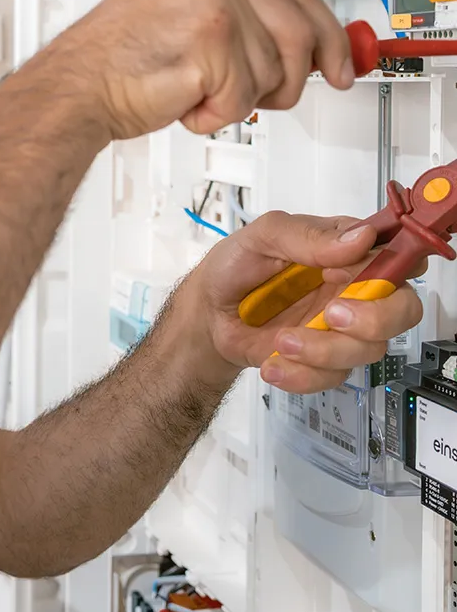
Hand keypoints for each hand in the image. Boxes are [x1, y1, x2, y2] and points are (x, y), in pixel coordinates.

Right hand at [75, 0, 353, 139]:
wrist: (74, 88)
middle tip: (273, 98)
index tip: (339, 60)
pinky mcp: (211, 45)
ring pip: (274, 69)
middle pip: (298, 31)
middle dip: (291, 78)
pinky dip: (216, 114)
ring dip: (241, 99)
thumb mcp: (181, 17)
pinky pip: (245, 97)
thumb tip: (296, 43)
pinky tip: (184, 101)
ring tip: (198, 92)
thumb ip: (237, 17)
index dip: (325, 32)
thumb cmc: (116, 63)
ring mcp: (213, 6)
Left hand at [185, 212, 425, 393]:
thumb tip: (359, 237)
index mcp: (344, 251)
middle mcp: (351, 289)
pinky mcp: (325, 359)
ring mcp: (341, 327)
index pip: (394, 256)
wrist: (208, 314)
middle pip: (402, 309)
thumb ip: (307, 235)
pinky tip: (275, 361)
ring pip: (369, 349)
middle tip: (332, 315)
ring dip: (325, 350)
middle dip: (374, 319)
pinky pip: (334, 376)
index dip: (390, 268)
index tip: (351, 275)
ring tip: (282, 341)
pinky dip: (303, 374)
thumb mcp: (262, 236)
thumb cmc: (234, 267)